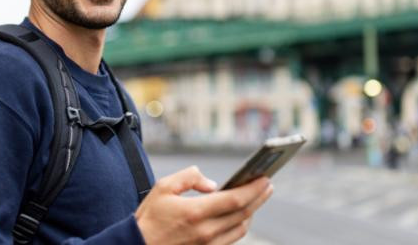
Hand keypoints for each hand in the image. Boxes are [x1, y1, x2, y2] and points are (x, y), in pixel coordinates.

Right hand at [135, 166, 272, 244]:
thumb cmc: (150, 217)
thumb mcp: (163, 187)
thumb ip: (190, 178)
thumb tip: (213, 184)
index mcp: (196, 212)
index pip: (235, 199)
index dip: (253, 189)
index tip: (265, 178)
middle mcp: (206, 231)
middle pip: (243, 214)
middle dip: (259, 197)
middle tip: (268, 184)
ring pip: (241, 228)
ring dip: (252, 211)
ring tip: (256, 197)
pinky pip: (231, 238)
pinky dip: (240, 225)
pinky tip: (240, 214)